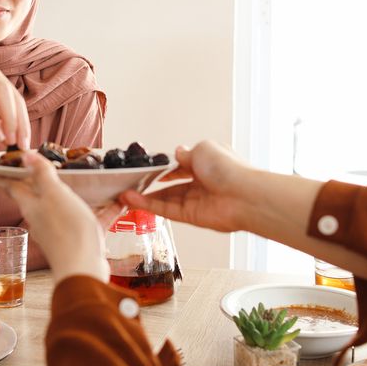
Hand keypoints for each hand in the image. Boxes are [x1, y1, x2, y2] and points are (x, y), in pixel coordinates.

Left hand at [0, 152, 123, 282]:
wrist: (83, 269)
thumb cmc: (67, 230)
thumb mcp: (53, 194)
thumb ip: (41, 174)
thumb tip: (25, 155)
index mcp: (32, 206)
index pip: (12, 187)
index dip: (3, 176)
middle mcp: (43, 219)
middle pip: (36, 197)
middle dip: (36, 182)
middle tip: (37, 168)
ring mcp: (61, 231)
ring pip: (65, 207)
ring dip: (73, 194)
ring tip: (83, 181)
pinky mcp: (80, 240)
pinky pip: (92, 220)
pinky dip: (103, 210)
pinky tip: (119, 202)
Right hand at [119, 140, 253, 231]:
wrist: (243, 195)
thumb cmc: (228, 168)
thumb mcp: (202, 149)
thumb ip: (185, 154)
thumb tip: (177, 154)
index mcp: (207, 163)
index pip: (181, 165)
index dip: (164, 167)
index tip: (147, 168)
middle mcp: (202, 183)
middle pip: (171, 185)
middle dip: (151, 184)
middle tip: (131, 183)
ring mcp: (196, 201)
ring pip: (165, 199)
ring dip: (145, 197)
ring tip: (124, 194)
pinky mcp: (191, 217)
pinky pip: (166, 210)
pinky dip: (149, 206)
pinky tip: (132, 201)